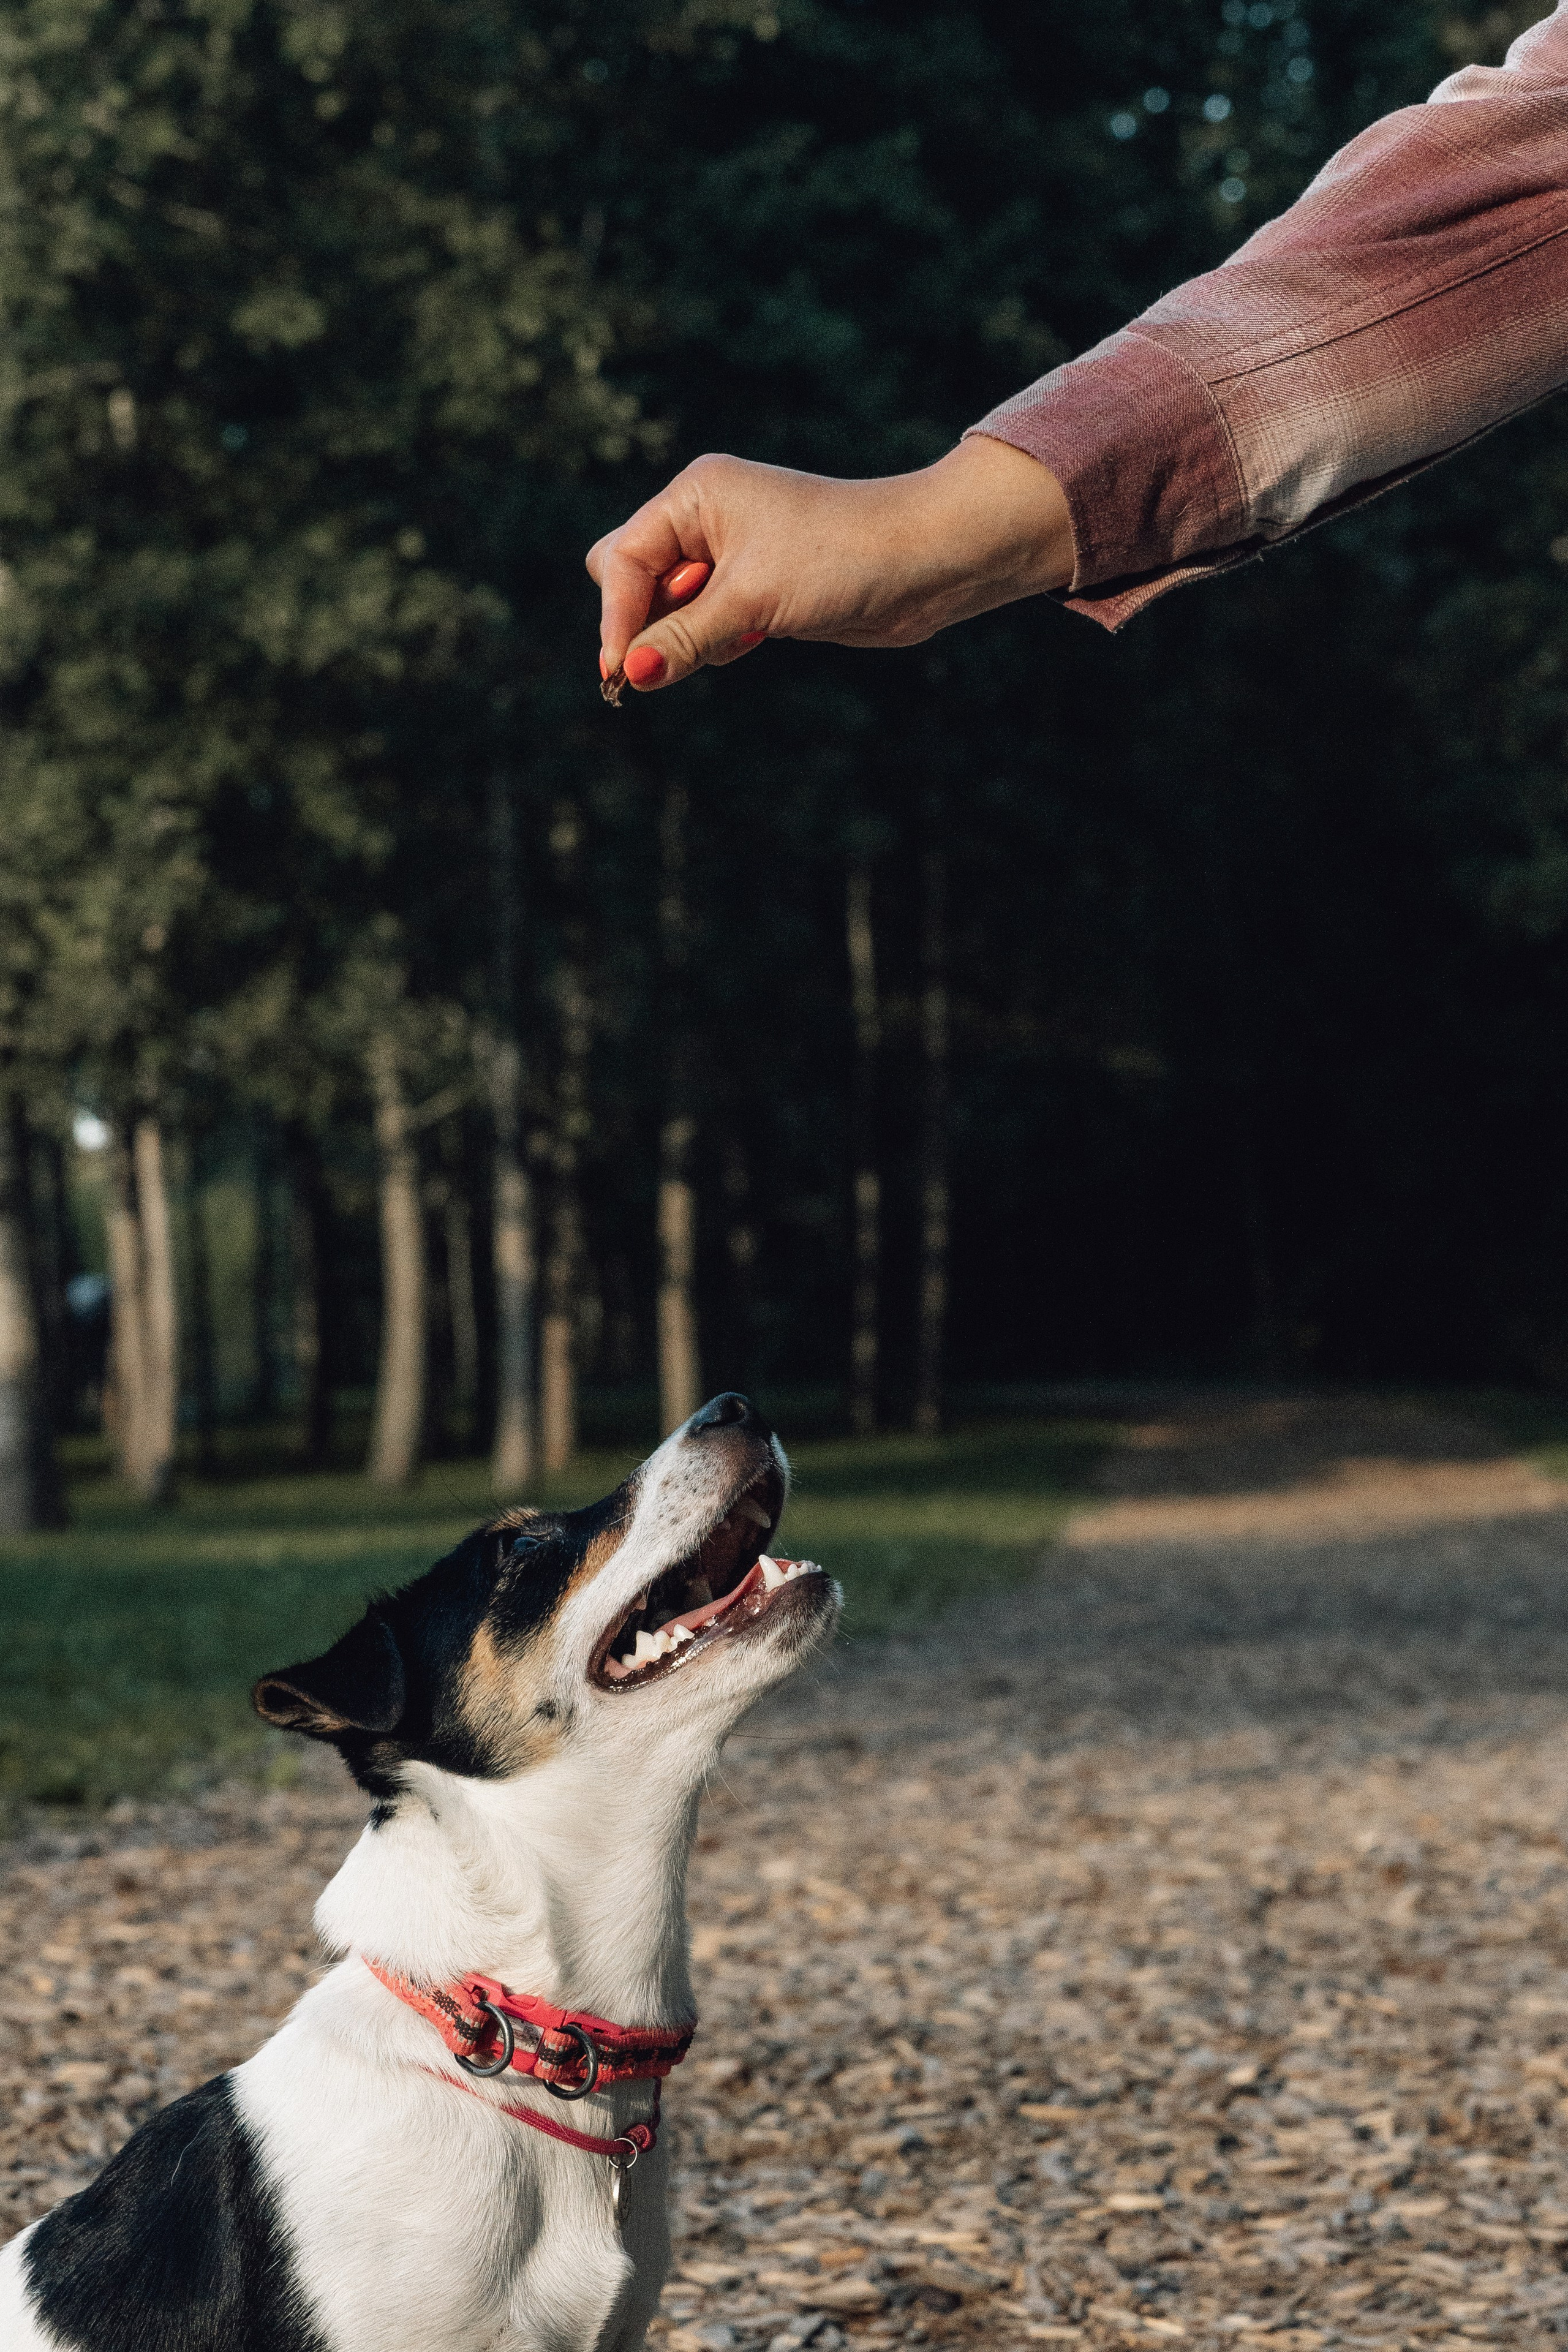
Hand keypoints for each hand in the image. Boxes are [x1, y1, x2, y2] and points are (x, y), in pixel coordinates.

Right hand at [585, 435, 1074, 692]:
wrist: (924, 562)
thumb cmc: (840, 560)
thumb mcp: (750, 600)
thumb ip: (683, 638)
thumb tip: (629, 676)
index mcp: (695, 496)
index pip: (622, 561)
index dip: (618, 618)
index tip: (622, 674)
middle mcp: (706, 518)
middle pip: (632, 578)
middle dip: (645, 622)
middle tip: (679, 654)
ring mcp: (731, 554)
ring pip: (670, 608)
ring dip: (686, 637)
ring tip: (743, 635)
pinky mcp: (758, 589)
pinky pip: (707, 623)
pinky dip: (716, 642)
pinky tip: (758, 639)